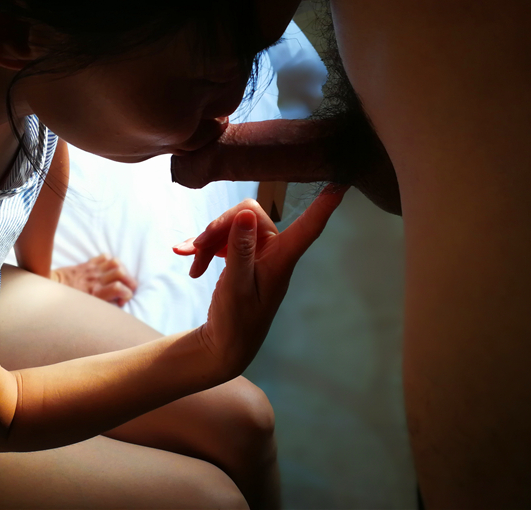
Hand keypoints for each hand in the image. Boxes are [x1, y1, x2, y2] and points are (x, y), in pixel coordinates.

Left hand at [51, 255, 137, 306]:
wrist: (51, 288)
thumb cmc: (67, 303)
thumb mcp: (85, 309)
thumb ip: (101, 305)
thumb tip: (116, 303)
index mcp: (94, 293)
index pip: (119, 288)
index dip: (127, 294)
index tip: (123, 300)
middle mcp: (95, 280)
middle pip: (121, 273)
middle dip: (130, 281)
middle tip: (129, 288)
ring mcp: (92, 270)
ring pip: (115, 262)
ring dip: (123, 269)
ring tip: (122, 277)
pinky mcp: (87, 263)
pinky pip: (104, 256)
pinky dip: (111, 261)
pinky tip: (110, 269)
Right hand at [173, 185, 347, 376]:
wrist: (224, 345)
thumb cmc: (236, 321)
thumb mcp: (236, 286)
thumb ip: (239, 250)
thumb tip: (243, 214)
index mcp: (281, 259)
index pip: (308, 228)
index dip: (324, 206)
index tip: (342, 185)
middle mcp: (273, 252)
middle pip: (248, 215)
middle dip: (219, 227)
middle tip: (196, 247)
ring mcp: (257, 254)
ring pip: (232, 225)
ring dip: (207, 239)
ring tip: (190, 259)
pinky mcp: (241, 257)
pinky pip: (223, 238)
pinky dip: (204, 247)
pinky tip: (188, 259)